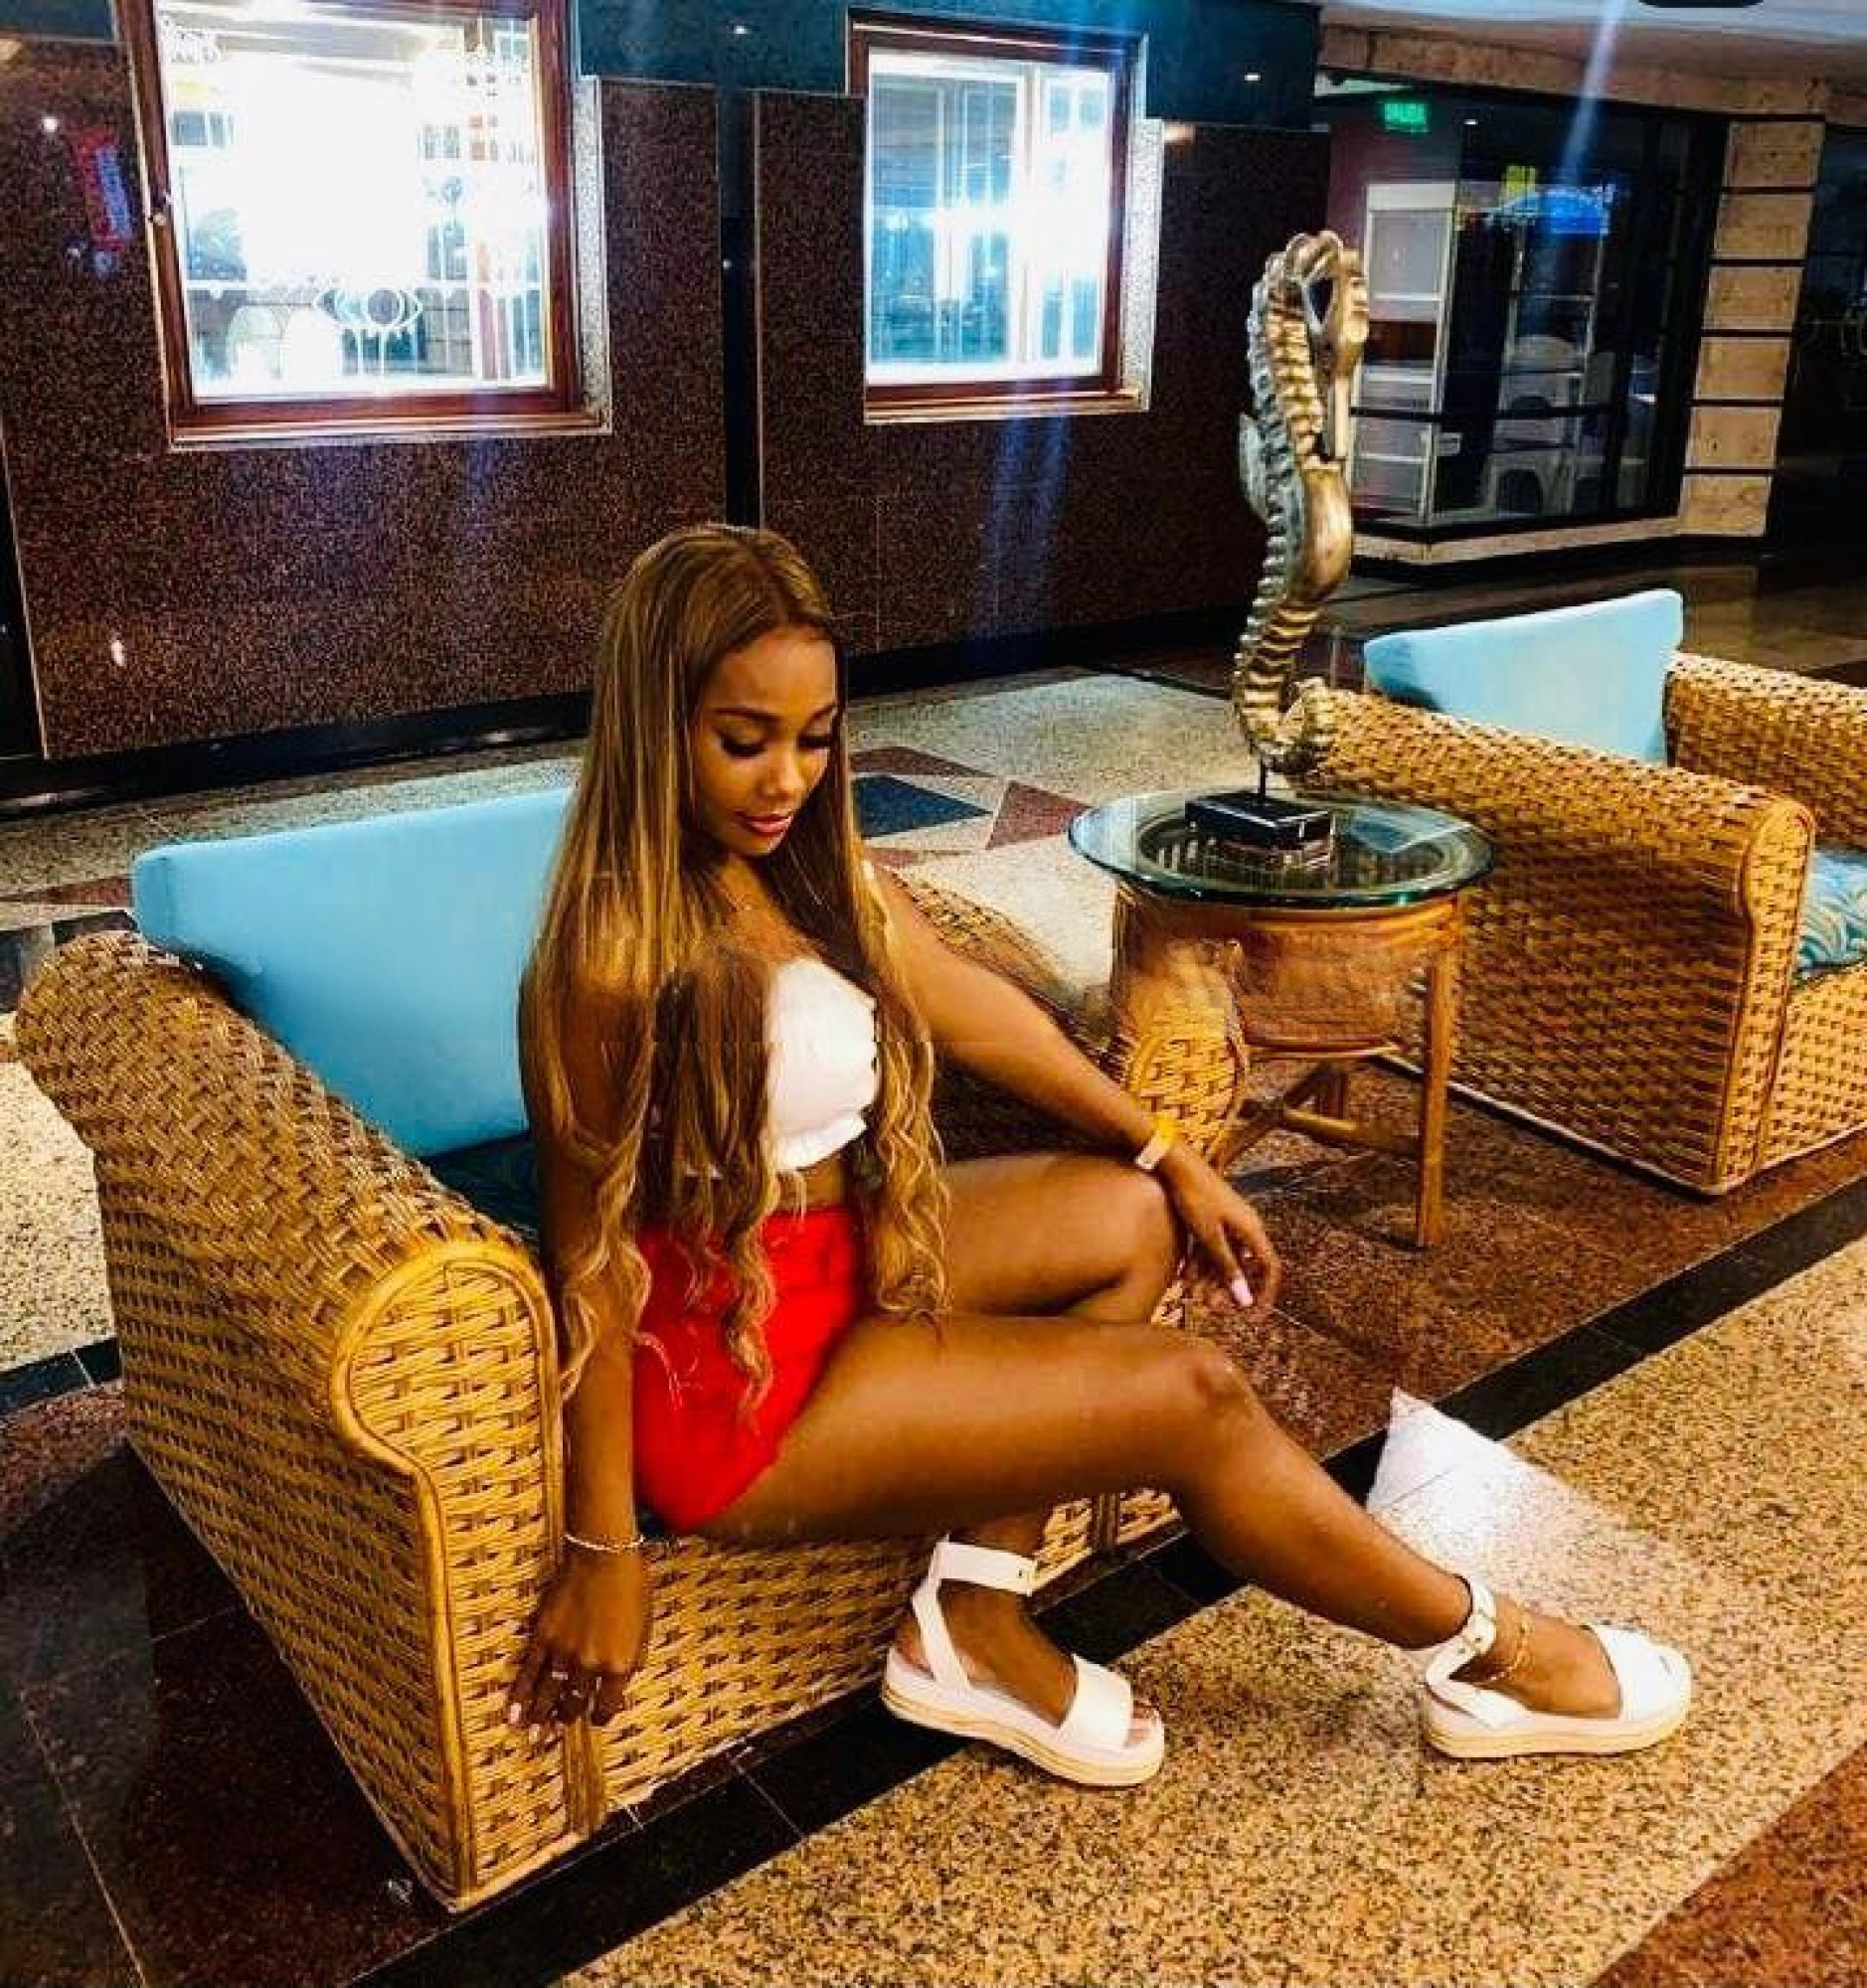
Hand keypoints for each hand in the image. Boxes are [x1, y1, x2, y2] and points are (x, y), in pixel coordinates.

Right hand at [509, 1547, 653, 1732]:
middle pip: (574, 1702)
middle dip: (566, 1718)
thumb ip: (633, 1659)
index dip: (600, 1715)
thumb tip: (623, 1680)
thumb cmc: (632, 1586)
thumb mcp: (645, 1627)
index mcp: (619, 1665)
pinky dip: (521, 1693)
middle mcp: (590, 1665)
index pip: (606, 1705)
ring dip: (540, 1715)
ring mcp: (564, 1652)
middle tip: (557, 1730)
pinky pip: (530, 1672)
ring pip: (549, 1693)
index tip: (595, 1717)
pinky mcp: (544, 1636)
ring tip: (534, 1733)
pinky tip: (514, 1711)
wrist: (604, 1555)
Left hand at [1157, 1146, 1283, 1314]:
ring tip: (1193, 1294)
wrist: (1175, 1164)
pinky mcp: (1211, 1219)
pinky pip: (1211, 1247)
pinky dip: (1200, 1263)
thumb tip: (1244, 1297)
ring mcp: (1228, 1222)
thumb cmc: (1194, 1195)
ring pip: (1224, 1258)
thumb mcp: (1209, 1236)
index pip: (1269, 1268)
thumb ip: (1226, 1266)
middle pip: (1244, 1266)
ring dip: (1211, 1278)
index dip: (1265, 1292)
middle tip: (1212, 1307)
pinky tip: (1184, 1277)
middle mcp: (1244, 1227)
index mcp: (1252, 1229)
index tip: (1253, 1313)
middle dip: (1229, 1289)